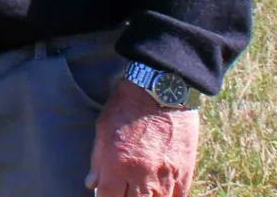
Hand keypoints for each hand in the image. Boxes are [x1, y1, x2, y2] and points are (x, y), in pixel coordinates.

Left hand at [85, 80, 199, 195]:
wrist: (161, 90)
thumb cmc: (128, 105)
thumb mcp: (103, 126)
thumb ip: (97, 158)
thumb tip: (92, 184)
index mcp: (117, 164)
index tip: (106, 193)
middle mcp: (141, 176)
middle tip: (124, 190)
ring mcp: (165, 178)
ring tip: (141, 190)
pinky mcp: (184, 175)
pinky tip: (158, 192)